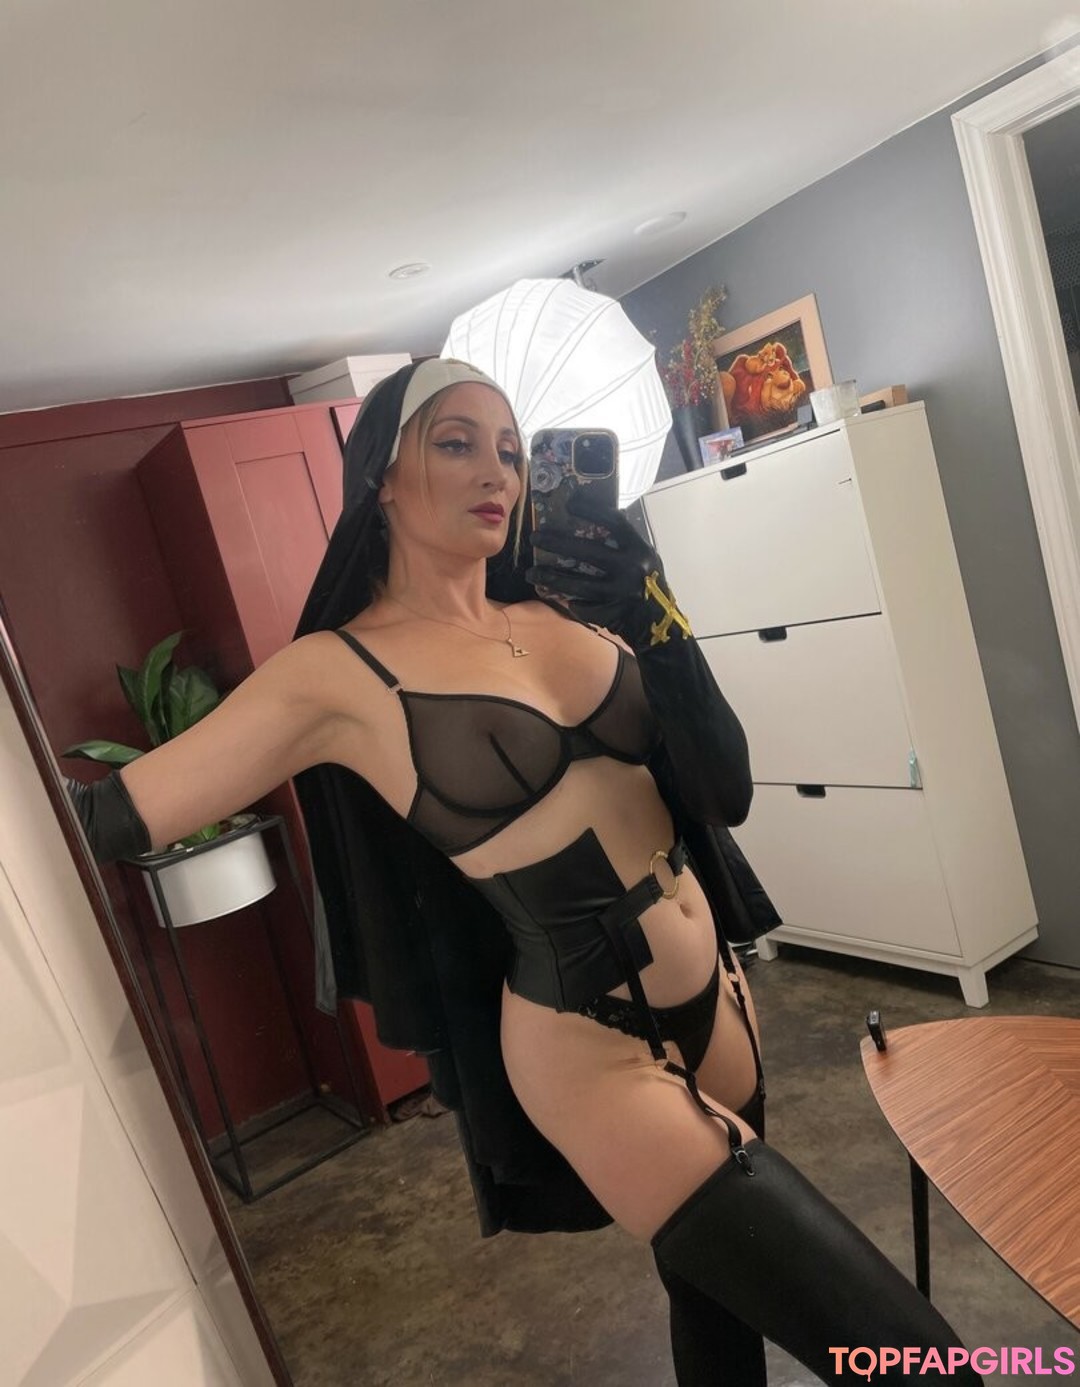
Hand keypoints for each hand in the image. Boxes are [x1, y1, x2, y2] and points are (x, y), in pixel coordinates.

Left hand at [526, 491, 689, 647]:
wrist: (660, 626)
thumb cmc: (650, 586)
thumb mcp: (644, 559)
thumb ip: (624, 544)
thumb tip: (594, 520)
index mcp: (640, 550)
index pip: (615, 522)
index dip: (592, 510)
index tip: (570, 503)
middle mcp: (631, 569)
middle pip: (587, 551)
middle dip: (557, 543)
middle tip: (535, 537)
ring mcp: (619, 594)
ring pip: (578, 584)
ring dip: (551, 577)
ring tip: (532, 573)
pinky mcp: (610, 614)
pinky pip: (583, 606)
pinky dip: (572, 602)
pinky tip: (559, 597)